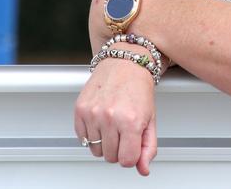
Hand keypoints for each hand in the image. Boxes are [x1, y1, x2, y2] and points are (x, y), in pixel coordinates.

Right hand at [74, 53, 156, 175]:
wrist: (125, 61)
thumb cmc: (139, 87)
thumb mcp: (150, 117)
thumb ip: (148, 147)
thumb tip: (143, 169)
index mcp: (131, 121)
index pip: (127, 161)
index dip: (131, 154)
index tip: (133, 142)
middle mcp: (110, 117)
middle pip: (110, 157)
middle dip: (118, 147)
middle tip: (124, 128)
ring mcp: (93, 113)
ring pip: (96, 150)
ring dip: (104, 141)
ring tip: (113, 121)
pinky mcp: (80, 109)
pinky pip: (83, 138)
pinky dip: (91, 133)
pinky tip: (101, 118)